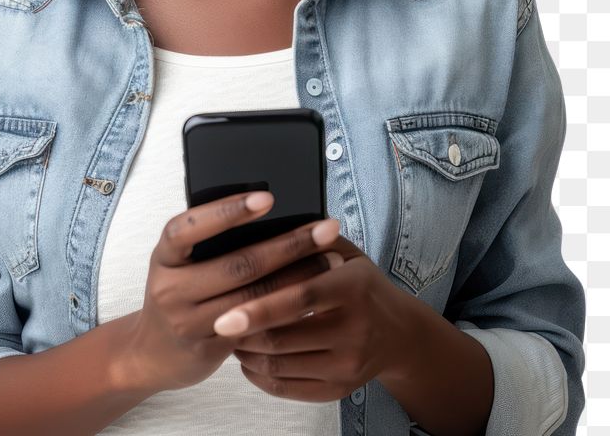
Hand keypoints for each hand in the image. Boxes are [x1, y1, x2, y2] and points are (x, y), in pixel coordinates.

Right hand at [122, 190, 343, 395]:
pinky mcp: (209, 348)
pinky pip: (256, 325)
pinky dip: (287, 307)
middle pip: (237, 263)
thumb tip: (268, 208)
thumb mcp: (180, 263)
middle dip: (288, 244)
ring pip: (253, 297)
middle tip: (325, 228)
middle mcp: (171, 287)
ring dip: (298, 277)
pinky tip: (314, 296)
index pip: (191, 226)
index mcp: (165, 254)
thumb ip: (209, 242)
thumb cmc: (179, 292)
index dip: (228, 211)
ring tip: (331, 259)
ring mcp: (188, 322)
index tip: (268, 198)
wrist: (153, 353)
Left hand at [220, 233, 415, 402]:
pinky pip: (288, 388)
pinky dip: (260, 375)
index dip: (258, 308)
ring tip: (230, 336)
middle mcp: (354, 330)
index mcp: (352, 288)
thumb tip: (263, 226)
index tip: (223, 316)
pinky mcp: (339, 390)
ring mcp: (347, 365)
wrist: (400, 333)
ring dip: (246, 353)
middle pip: (283, 338)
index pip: (300, 298)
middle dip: (242, 333)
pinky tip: (250, 358)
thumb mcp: (347, 253)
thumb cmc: (363, 286)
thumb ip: (311, 240)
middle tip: (216, 320)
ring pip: (280, 365)